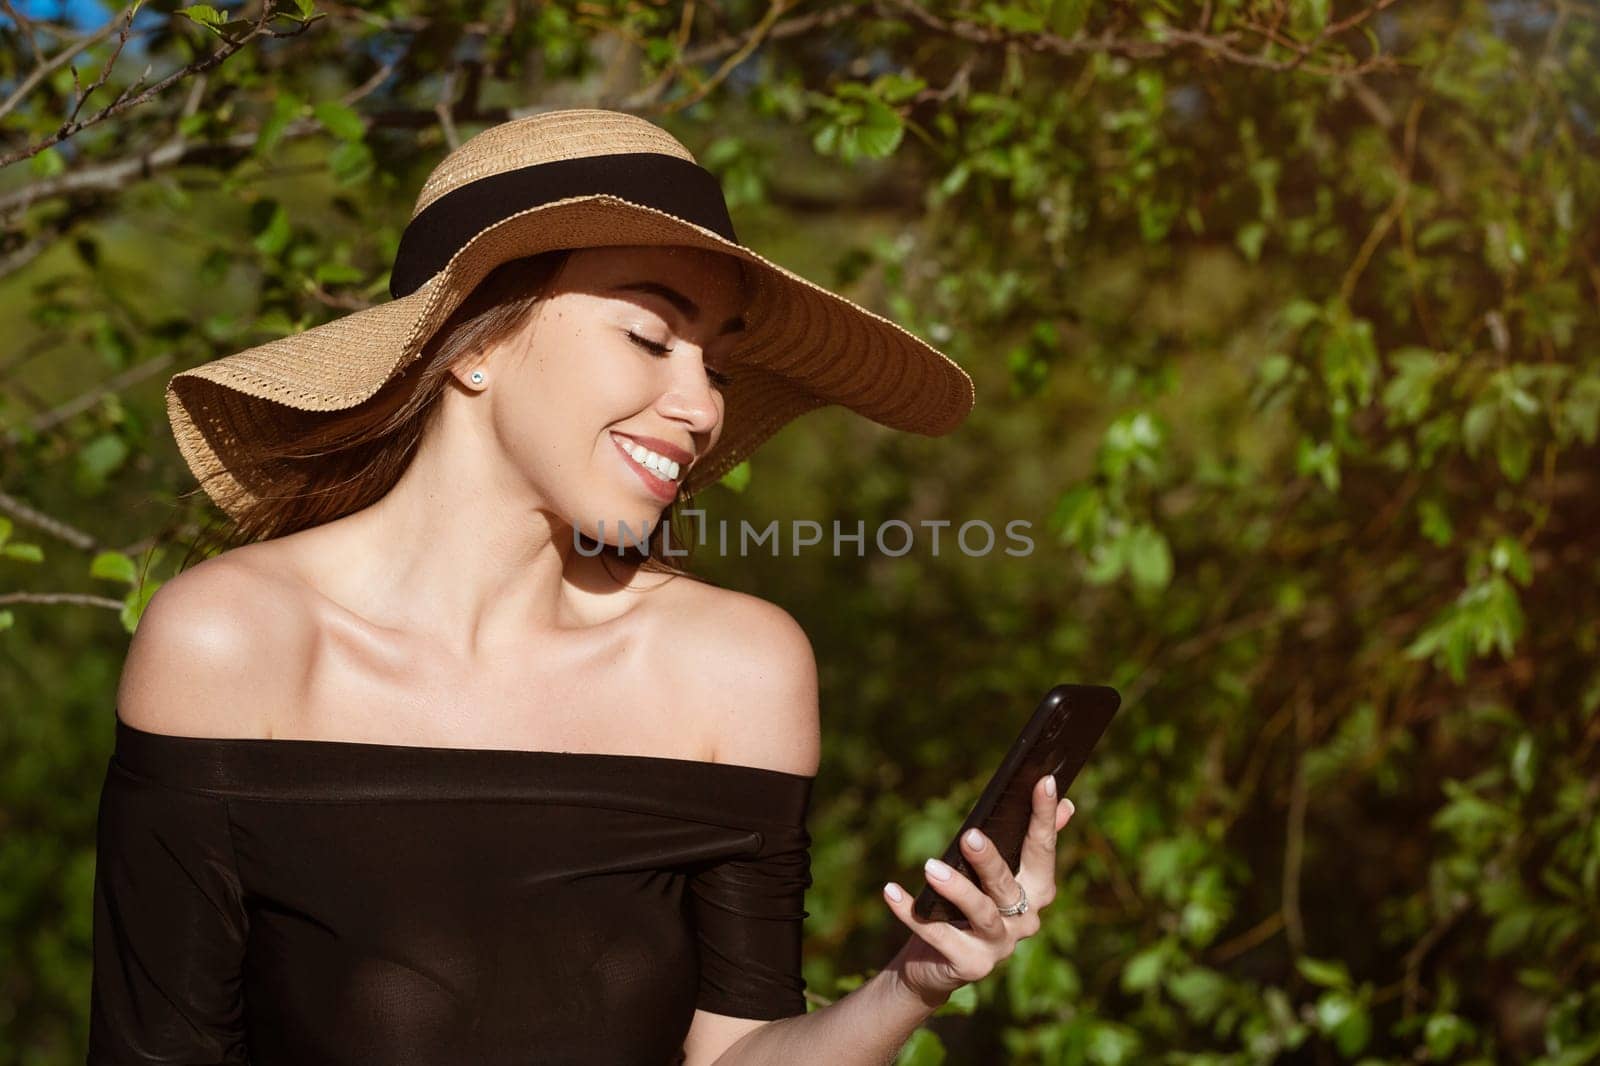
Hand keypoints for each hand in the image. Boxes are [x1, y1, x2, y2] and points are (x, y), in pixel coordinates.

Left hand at [880, 774, 1075, 1008]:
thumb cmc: (968, 907)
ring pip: (981, 913)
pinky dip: (911, 913)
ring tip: (930, 867)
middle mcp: (1025, 921)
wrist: (938, 964)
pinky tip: (891, 891)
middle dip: (989, 860)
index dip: (1045, 817)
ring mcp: (999, 946)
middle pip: (1008, 884)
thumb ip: (1029, 843)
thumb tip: (1068, 804)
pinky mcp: (971, 966)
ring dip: (956, 889)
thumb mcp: (996, 874)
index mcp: (1037, 892)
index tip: (1045, 782)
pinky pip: (938, 936)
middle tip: (968, 835)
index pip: (1043, 850)